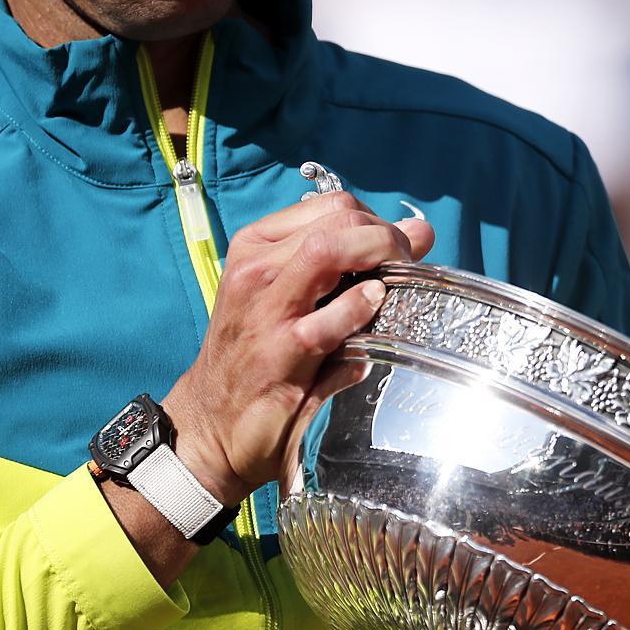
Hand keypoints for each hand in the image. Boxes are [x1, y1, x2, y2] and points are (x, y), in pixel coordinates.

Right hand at [159, 190, 434, 503]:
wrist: (211, 424)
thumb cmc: (257, 355)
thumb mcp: (294, 296)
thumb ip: (349, 262)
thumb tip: (418, 232)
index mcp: (256, 246)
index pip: (335, 205)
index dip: (378, 222)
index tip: (395, 248)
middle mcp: (255, 269)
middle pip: (340, 221)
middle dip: (388, 238)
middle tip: (406, 268)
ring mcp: (265, 310)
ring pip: (331, 252)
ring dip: (380, 265)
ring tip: (390, 291)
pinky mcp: (280, 353)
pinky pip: (332, 319)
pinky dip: (362, 313)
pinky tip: (370, 320)